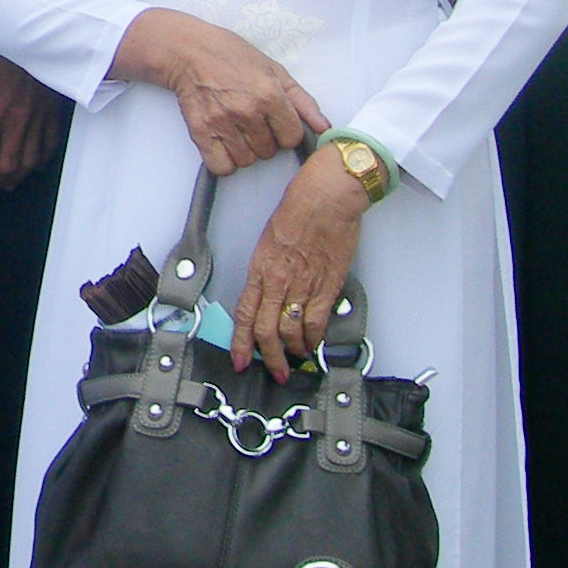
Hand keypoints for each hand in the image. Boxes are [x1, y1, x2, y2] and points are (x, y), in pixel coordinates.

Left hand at [0, 49, 66, 192]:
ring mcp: (38, 118)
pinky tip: (30, 166)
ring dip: (15, 178)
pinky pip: (49, 146)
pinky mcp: (51, 113)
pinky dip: (40, 161)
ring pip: (29, 162)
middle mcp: (16, 120)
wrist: (26, 33)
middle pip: (6, 166)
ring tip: (3, 183)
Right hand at [111, 7, 325, 176]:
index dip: (286, 132)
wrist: (187, 50)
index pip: (292, 138)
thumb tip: (324, 127)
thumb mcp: (273, 69)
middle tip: (252, 121)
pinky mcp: (200, 131)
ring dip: (244, 150)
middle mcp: (247, 111)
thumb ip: (302, 101)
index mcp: (270, 94)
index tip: (275, 122)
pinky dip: (224, 161)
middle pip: (269, 152)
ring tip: (236, 129)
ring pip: (247, 160)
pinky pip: (221, 166)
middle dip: (265, 140)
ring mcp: (222, 122)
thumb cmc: (230, 55)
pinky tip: (223, 144)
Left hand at [232, 147, 369, 380]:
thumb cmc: (299, 208)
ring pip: (290, 331)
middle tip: (274, 372)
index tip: (240, 360)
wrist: (327, 195)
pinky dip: (314, 339)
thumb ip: (269, 268)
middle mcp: (278, 279)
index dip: (239, 342)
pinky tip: (313, 346)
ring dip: (292, 352)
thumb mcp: (270, 239)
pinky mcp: (327, 285)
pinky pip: (316, 322)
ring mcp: (303, 284)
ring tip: (295, 361)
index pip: (243, 314)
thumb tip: (269, 293)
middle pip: (265, 330)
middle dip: (268, 357)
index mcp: (259, 267)